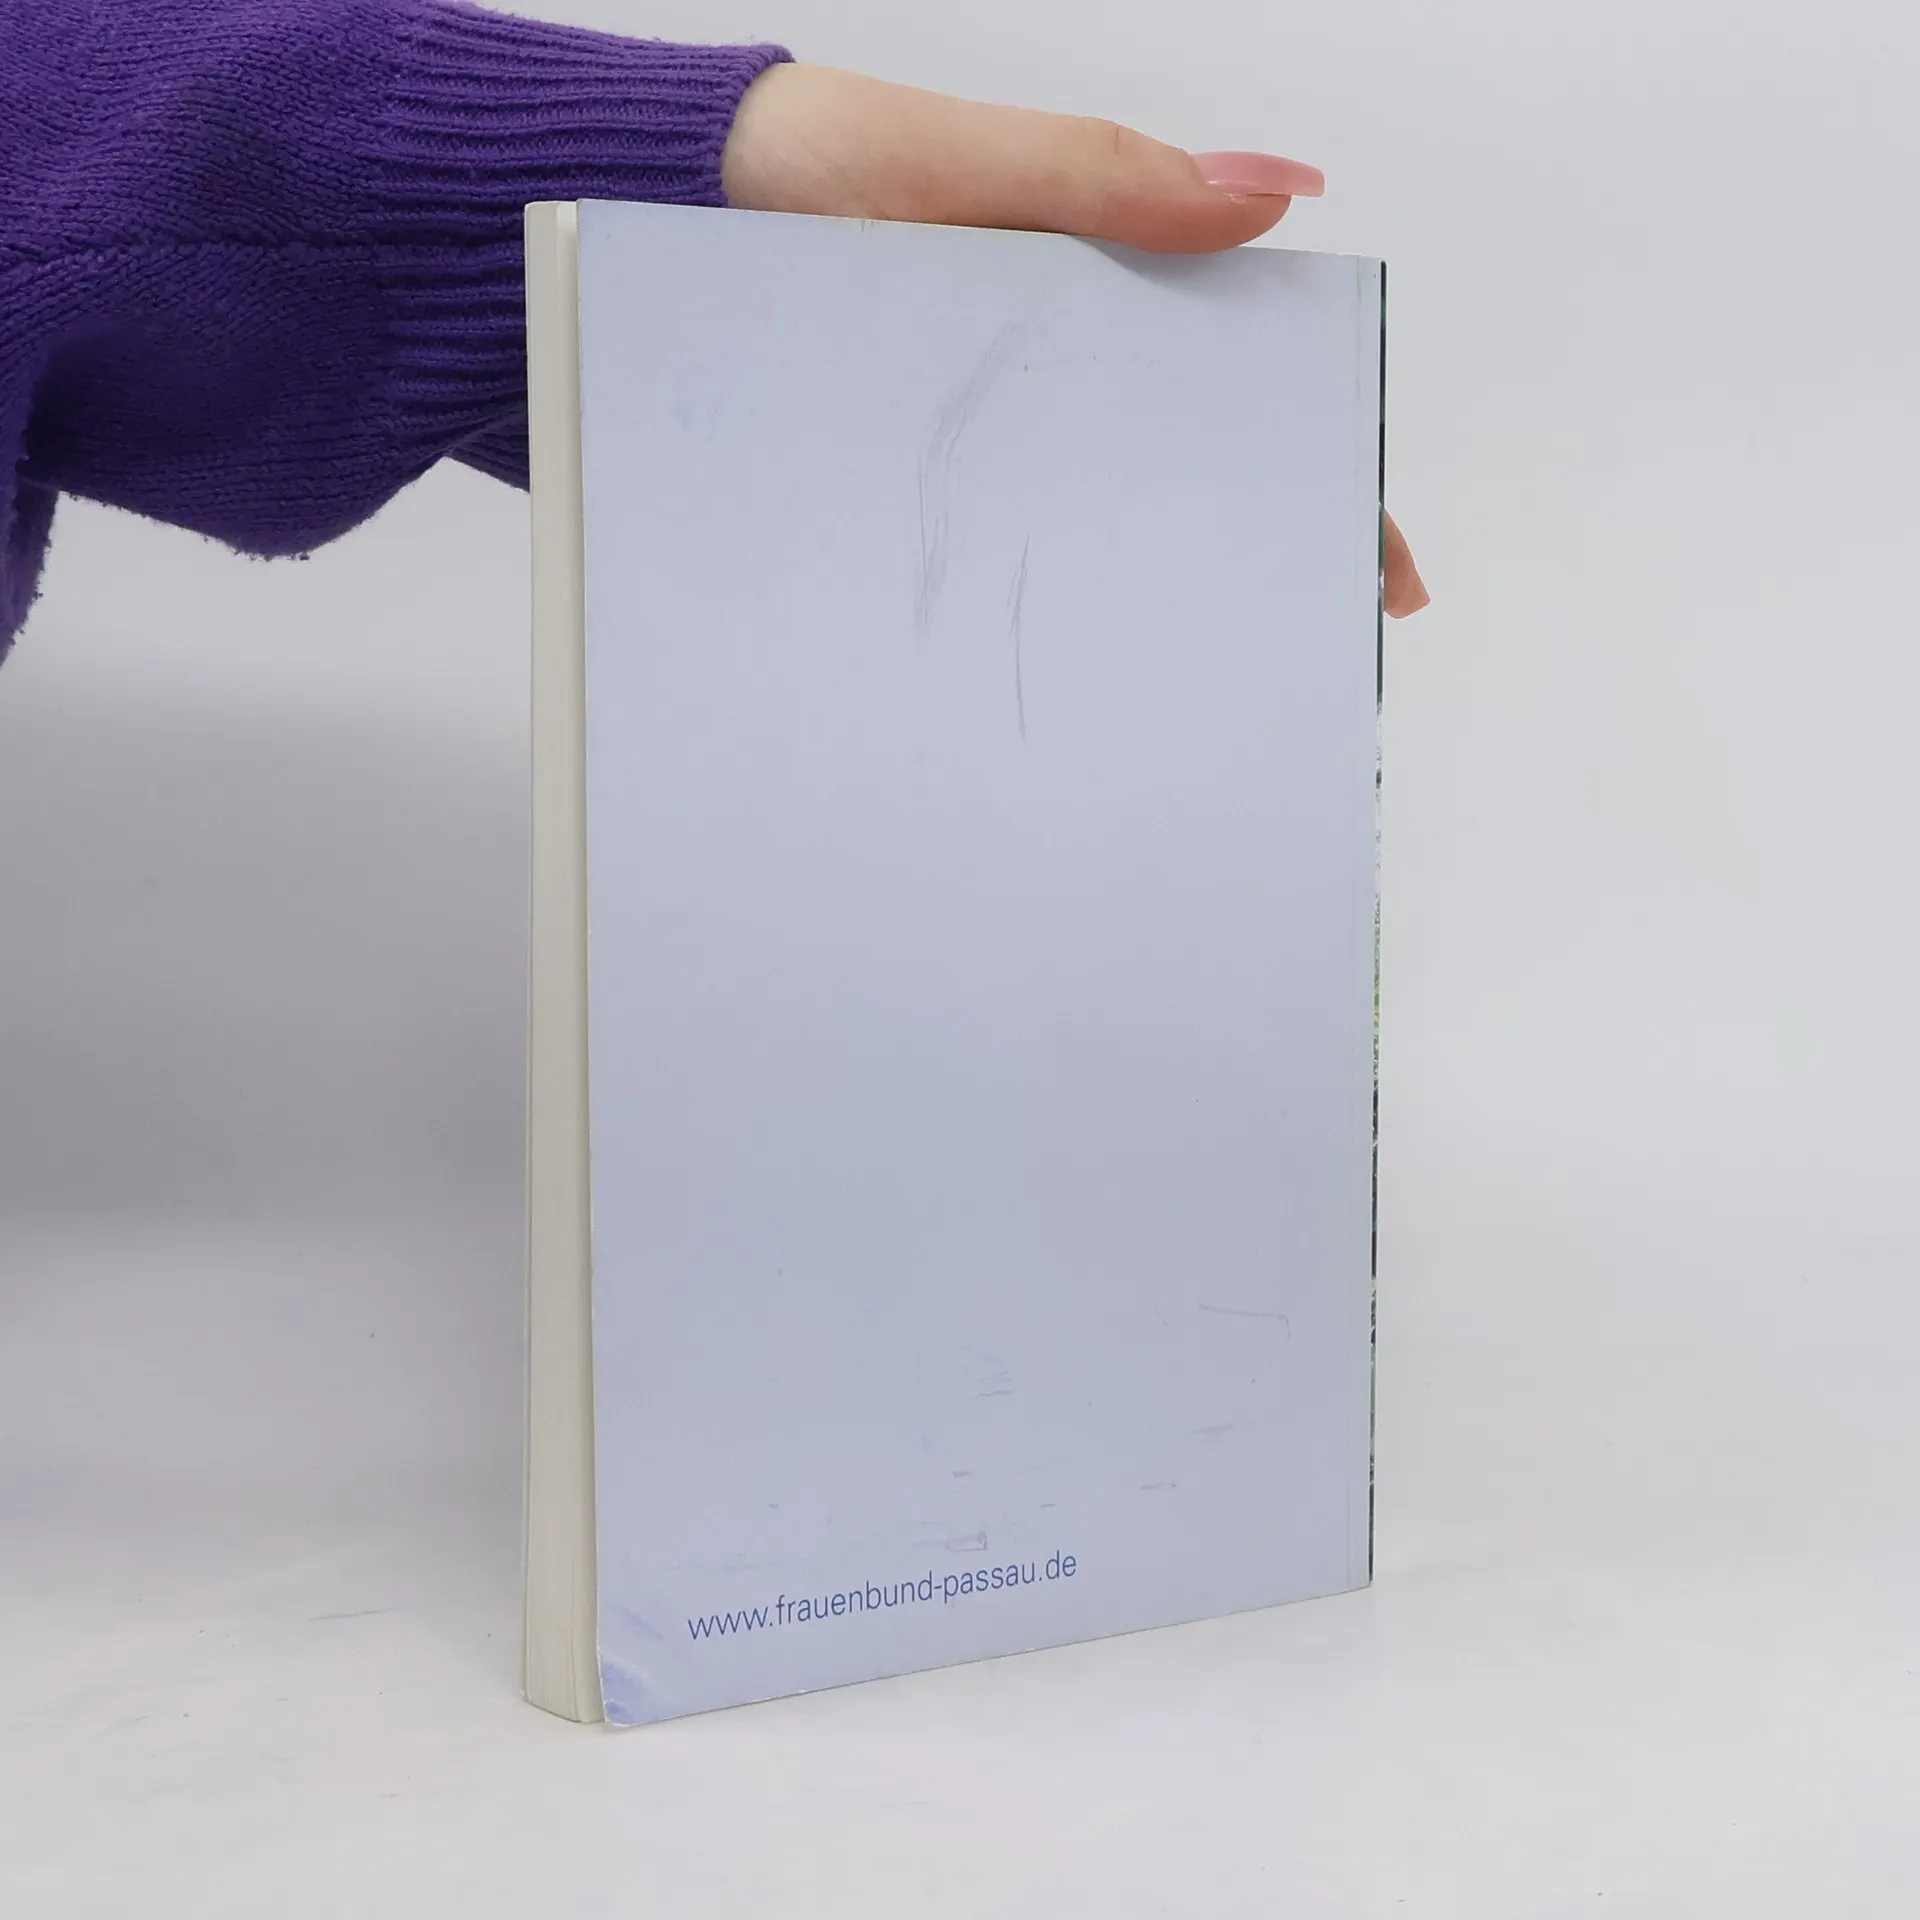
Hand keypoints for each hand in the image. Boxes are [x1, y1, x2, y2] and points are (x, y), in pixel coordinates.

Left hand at [723, 64, 1429, 617]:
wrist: (662, 208)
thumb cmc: (812, 162)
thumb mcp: (964, 162)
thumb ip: (1103, 181)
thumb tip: (1275, 195)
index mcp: (1091, 289)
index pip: (1239, 386)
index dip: (1315, 471)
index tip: (1377, 566)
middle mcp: (1044, 375)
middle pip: (1175, 475)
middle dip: (1245, 564)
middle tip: (1306, 656)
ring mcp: (974, 436)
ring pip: (1081, 528)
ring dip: (1137, 601)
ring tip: (1199, 687)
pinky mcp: (900, 477)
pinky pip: (975, 548)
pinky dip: (1022, 603)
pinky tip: (1058, 666)